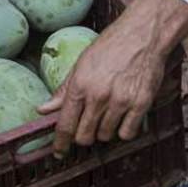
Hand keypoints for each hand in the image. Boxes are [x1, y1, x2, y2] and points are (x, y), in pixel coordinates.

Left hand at [38, 0, 187, 155]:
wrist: (143, 34)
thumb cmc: (112, 46)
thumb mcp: (82, 63)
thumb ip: (63, 90)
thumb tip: (43, 109)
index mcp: (80, 85)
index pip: (65, 125)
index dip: (60, 143)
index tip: (59, 152)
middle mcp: (98, 96)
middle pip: (84, 136)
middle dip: (84, 136)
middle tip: (89, 126)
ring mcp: (121, 101)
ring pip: (106, 135)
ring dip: (105, 130)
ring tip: (110, 114)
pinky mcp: (140, 104)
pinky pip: (128, 133)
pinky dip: (125, 130)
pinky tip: (125, 117)